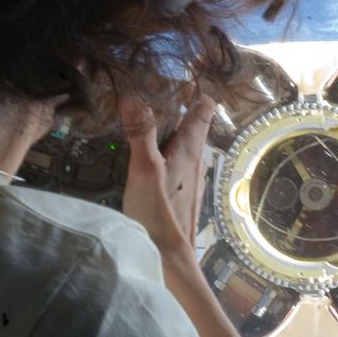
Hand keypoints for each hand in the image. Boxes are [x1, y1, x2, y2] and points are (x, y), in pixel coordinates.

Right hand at [121, 95, 214, 257]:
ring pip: (187, 147)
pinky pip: (179, 165)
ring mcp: (192, 181)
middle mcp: (197, 163)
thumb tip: (134, 96)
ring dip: (174, 132)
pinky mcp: (183, 196)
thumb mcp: (144, 169)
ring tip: (154, 120)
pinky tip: (153, 158)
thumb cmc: (158, 213)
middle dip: (182, 109)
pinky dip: (168, 153)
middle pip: (195, 128)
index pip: (204, 111)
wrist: (169, 259)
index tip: (183, 76)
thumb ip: (140, 133)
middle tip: (159, 91)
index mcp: (191, 150)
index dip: (197, 93)